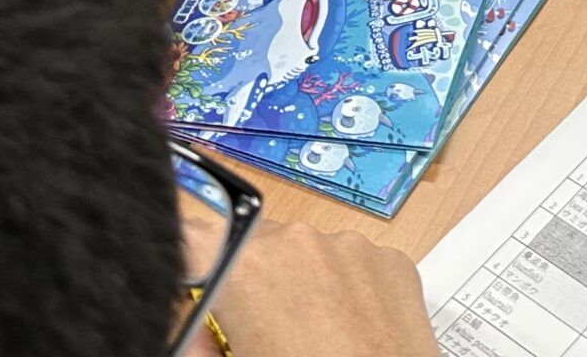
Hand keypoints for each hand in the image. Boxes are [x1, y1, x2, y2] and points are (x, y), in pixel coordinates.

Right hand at [183, 218, 434, 356]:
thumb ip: (198, 347)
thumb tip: (196, 331)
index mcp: (249, 269)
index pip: (196, 240)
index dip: (192, 265)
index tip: (198, 288)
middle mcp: (301, 242)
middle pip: (256, 244)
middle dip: (252, 280)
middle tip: (263, 331)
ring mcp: (354, 247)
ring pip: (308, 252)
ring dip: (302, 283)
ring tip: (314, 337)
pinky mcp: (394, 261)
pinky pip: (354, 264)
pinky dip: (347, 290)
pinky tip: (351, 333)